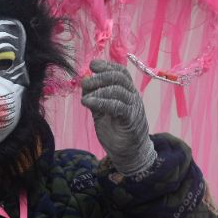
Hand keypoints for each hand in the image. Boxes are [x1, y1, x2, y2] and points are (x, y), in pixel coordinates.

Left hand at [81, 60, 156, 175]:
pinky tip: (88, 103)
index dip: (107, 66)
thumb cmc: (115, 129)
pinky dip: (101, 102)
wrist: (129, 152)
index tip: (92, 65)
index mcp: (127, 92)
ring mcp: (133, 107)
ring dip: (98, 91)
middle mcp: (132, 96)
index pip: (120, 72)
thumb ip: (95, 96)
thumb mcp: (101, 110)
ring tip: (84, 97)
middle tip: (85, 83)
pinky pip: (118, 106)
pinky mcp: (131, 120)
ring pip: (118, 90)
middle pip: (119, 78)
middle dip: (100, 77)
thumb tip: (84, 81)